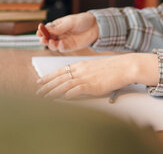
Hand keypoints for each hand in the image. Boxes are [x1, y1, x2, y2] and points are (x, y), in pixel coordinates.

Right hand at [36, 12, 98, 51]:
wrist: (96, 27)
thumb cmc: (83, 21)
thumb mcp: (70, 22)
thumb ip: (59, 28)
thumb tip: (46, 29)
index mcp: (57, 25)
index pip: (46, 29)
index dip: (42, 31)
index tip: (39, 32)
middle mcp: (59, 34)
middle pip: (48, 38)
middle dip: (44, 39)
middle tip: (43, 40)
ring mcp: (64, 40)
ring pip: (53, 45)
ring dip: (51, 45)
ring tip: (51, 42)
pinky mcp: (70, 47)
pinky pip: (62, 49)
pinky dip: (60, 47)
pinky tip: (60, 44)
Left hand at [36, 53, 158, 99]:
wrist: (124, 66)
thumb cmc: (113, 68)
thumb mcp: (95, 68)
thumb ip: (84, 73)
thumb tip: (76, 80)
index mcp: (81, 64)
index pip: (60, 70)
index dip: (48, 76)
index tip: (40, 81)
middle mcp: (81, 70)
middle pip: (59, 78)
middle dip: (46, 85)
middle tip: (37, 91)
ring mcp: (85, 77)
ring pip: (64, 85)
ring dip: (52, 91)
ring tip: (44, 97)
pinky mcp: (92, 85)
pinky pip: (76, 90)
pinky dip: (67, 94)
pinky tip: (61, 98)